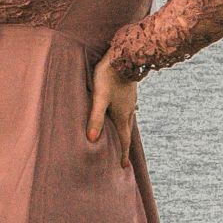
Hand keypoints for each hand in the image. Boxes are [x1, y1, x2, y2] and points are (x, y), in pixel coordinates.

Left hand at [87, 53, 137, 167]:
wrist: (124, 56)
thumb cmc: (109, 76)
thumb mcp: (99, 98)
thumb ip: (95, 118)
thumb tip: (92, 139)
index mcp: (123, 115)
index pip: (124, 140)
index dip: (123, 154)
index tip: (124, 167)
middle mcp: (129, 110)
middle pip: (127, 131)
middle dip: (124, 143)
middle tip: (123, 154)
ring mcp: (130, 100)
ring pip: (128, 118)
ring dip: (124, 128)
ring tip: (121, 134)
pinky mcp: (128, 91)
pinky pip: (127, 108)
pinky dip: (123, 115)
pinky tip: (120, 109)